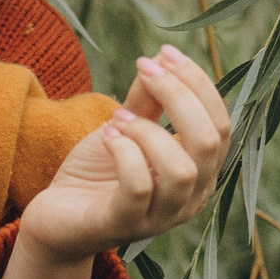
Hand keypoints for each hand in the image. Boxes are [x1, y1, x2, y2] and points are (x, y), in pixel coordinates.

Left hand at [19, 45, 229, 268]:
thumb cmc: (97, 172)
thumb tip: (161, 59)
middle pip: (209, 142)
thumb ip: (147, 100)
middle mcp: (191, 196)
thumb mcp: (126, 128)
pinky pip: (138, 188)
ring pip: (180, 170)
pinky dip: (124, 153)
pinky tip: (107, 137)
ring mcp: (161, 215)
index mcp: (200, 170)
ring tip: (118, 119)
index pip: (221, 123)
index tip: (165, 53)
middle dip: (178, 96)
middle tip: (144, 71)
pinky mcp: (125, 224)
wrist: (58, 216)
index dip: (197, 83)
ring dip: (148, 131)